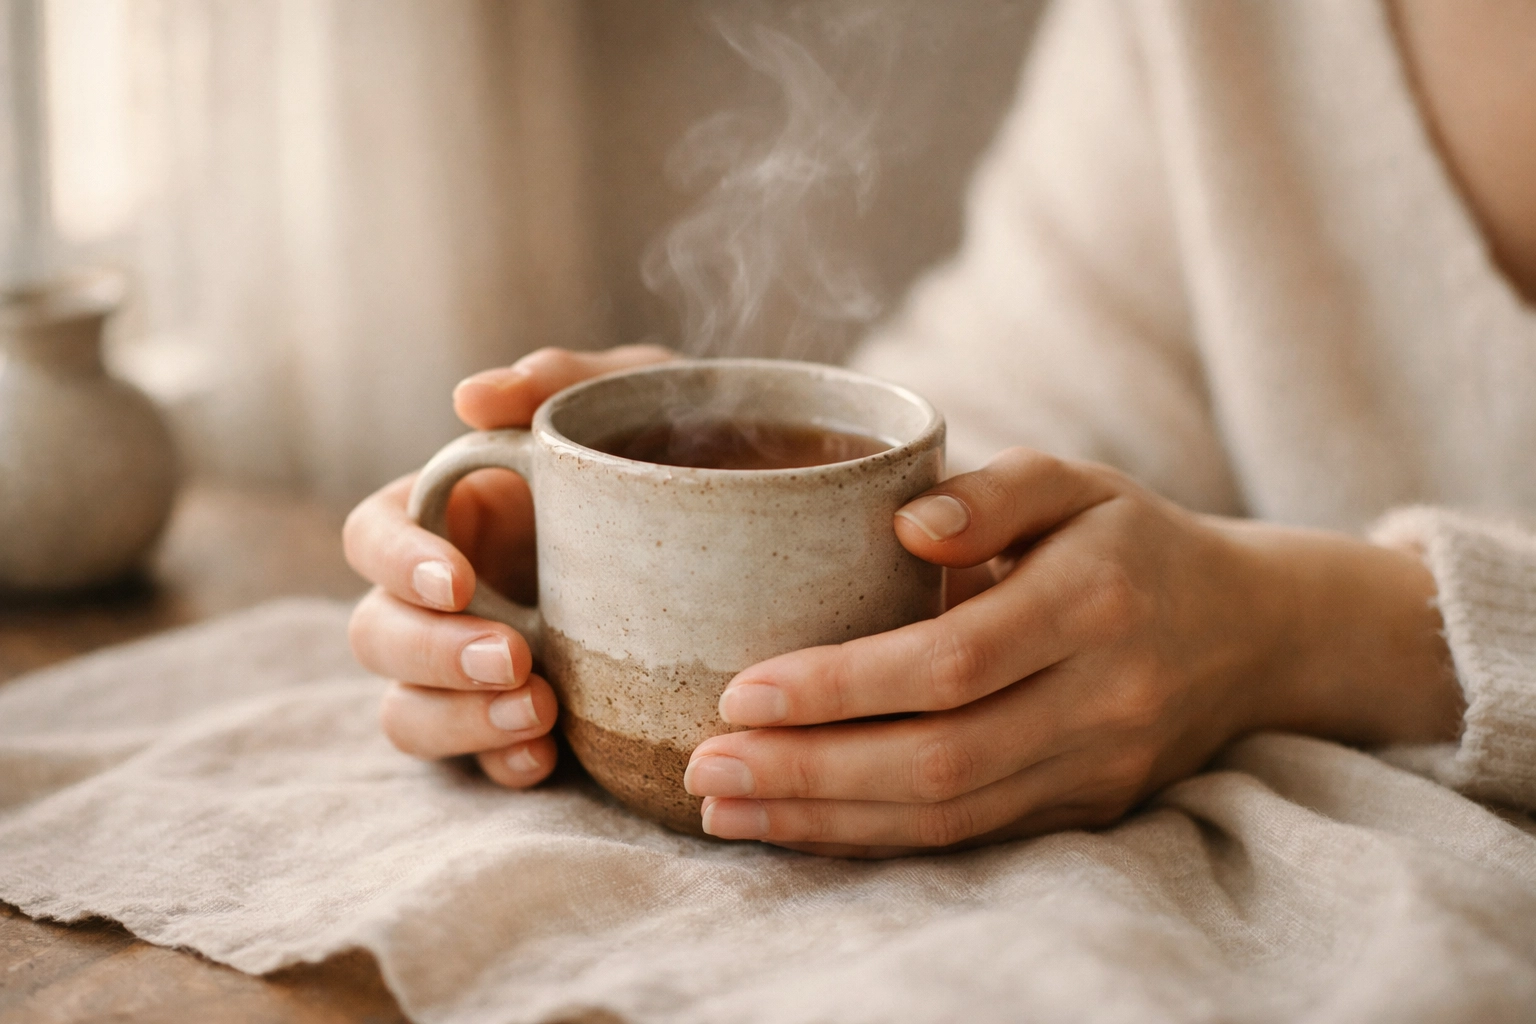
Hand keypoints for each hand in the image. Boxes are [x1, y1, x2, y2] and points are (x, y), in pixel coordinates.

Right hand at [344, 345, 673, 785]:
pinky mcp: (519, 726)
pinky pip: (476, 764)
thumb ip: (561, 383)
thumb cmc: (678, 448)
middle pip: (376, 634)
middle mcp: (450, 597)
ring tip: (541, 713)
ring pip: (407, 711)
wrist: (760, 537)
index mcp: (454, 513)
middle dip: (431, 653)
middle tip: (517, 656)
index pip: (375, 533)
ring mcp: (477, 669)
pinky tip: (546, 758)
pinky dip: (500, 764)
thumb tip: (470, 396)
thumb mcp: (637, 401)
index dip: (396, 559)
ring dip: (458, 719)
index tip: (457, 580)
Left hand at [683, 448, 1460, 857]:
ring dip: (826, 821)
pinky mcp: (1085, 812)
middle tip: (703, 766)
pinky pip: (968, 840)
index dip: (842, 687)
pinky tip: (799, 825)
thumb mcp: (1076, 481)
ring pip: (949, 819)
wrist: (1251, 633)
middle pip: (941, 761)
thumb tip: (906, 525)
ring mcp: (1098, 769)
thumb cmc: (1132, 541)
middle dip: (809, 773)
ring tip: (724, 810)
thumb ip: (994, 491)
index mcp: (1094, 600)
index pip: (953, 662)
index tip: (742, 690)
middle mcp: (1103, 697)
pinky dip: (874, 840)